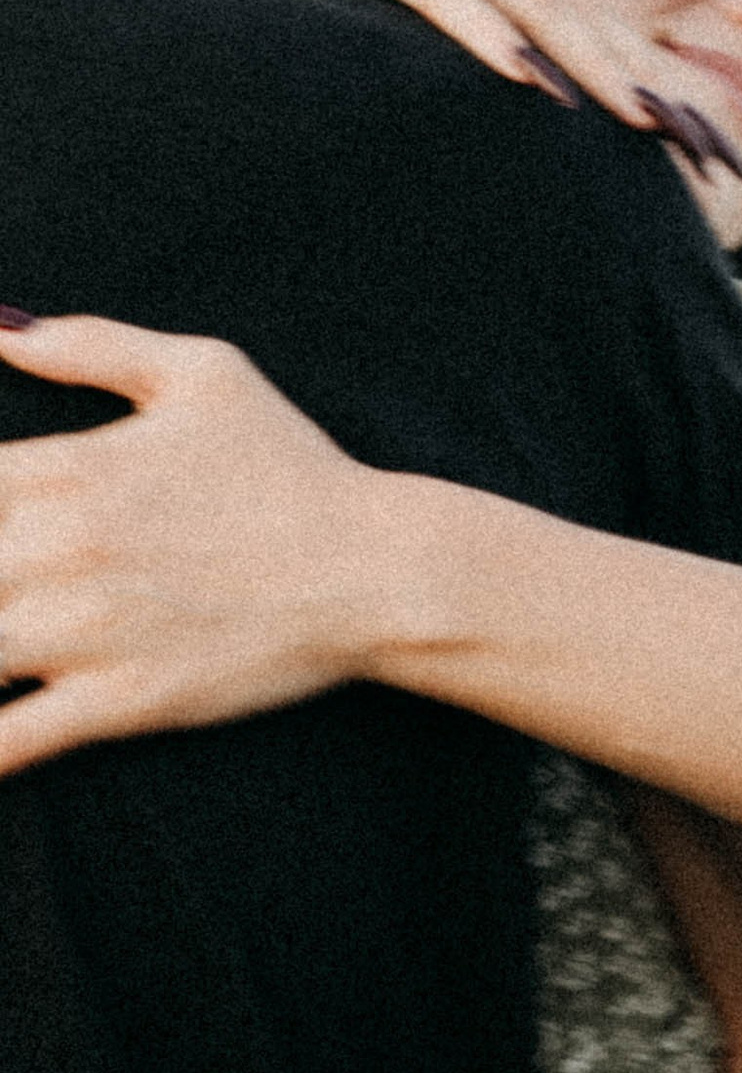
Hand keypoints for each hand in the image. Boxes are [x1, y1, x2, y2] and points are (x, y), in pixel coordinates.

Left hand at [0, 317, 406, 777]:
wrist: (374, 569)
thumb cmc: (292, 469)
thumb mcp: (204, 374)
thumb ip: (92, 345)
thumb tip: (0, 332)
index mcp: (69, 468)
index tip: (4, 529)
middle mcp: (60, 547)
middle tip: (8, 583)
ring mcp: (84, 631)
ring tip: (8, 643)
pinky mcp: (118, 702)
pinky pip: (9, 741)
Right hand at [147, 0, 676, 135]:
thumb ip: (420, 5)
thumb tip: (466, 63)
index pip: (579, 18)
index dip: (644, 73)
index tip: (694, 135)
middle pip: (582, 17)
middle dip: (653, 81)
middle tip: (712, 144)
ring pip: (532, 7)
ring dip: (596, 65)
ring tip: (651, 118)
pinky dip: (487, 37)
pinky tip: (528, 77)